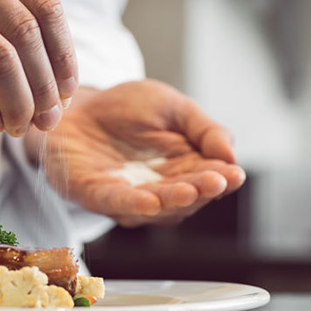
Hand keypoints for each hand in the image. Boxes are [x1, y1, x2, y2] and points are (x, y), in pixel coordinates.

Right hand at [0, 0, 76, 134]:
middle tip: (49, 120)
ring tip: (21, 127)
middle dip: (45, 86)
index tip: (67, 93)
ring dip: (20, 101)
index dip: (63, 56)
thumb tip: (59, 94)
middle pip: (27, 33)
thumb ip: (11, 41)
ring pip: (2, 57)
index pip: (46, 8)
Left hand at [39, 80, 245, 226]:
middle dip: (201, 190)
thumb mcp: (172, 107)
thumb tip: (231, 154)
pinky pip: (114, 203)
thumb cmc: (125, 108)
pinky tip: (150, 202)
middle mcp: (158, 189)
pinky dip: (132, 204)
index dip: (222, 179)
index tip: (234, 174)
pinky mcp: (94, 194)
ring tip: (189, 191)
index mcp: (182, 169)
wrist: (76, 104)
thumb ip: (203, 129)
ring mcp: (127, 196)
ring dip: (171, 201)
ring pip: (155, 206)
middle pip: (186, 197)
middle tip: (216, 182)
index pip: (208, 179)